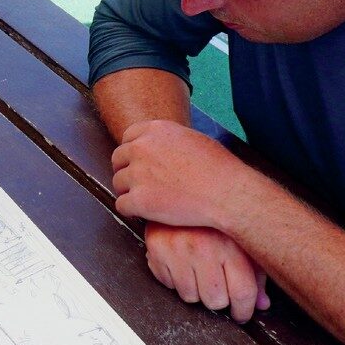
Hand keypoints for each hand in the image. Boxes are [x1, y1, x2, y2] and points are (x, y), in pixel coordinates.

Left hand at [111, 119, 245, 230]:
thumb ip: (170, 141)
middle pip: (118, 159)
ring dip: (129, 192)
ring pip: (118, 183)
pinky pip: (121, 205)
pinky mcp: (138, 200)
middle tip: (140, 184)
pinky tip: (145, 214)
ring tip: (147, 200)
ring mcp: (138, 174)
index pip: (128, 137)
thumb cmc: (219, 169)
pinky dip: (132, 211)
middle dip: (127, 171)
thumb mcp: (193, 139)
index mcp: (155, 130)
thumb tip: (162, 147)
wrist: (227, 193)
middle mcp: (141, 148)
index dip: (132, 152)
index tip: (138, 163)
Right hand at [145, 222, 268, 323]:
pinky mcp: (157, 249)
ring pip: (190, 296)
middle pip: (216, 300)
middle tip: (219, 286)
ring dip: (196, 289)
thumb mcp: (243, 240)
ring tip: (198, 270)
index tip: (241, 314)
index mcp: (231, 245)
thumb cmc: (215, 216)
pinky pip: (167, 283)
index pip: (242, 293)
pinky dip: (175, 279)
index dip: (244, 311)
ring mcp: (178, 249)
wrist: (182, 185)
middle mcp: (204, 247)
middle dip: (219, 299)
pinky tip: (182, 263)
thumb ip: (256, 273)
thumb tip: (262, 303)